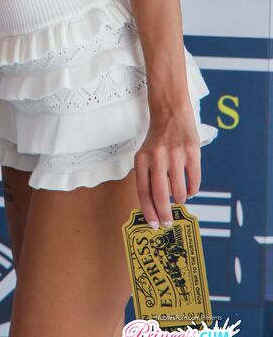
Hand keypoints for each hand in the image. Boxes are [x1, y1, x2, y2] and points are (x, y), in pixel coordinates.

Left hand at [133, 104, 200, 228]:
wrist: (171, 112)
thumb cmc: (157, 139)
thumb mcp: (145, 154)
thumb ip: (147, 177)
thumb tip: (153, 208)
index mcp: (142, 158)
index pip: (143, 192)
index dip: (148, 211)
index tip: (153, 224)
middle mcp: (157, 157)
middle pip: (161, 195)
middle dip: (164, 214)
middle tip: (168, 223)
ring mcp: (176, 154)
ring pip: (179, 191)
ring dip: (180, 200)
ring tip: (179, 198)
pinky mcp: (192, 152)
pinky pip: (194, 181)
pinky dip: (192, 191)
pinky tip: (189, 190)